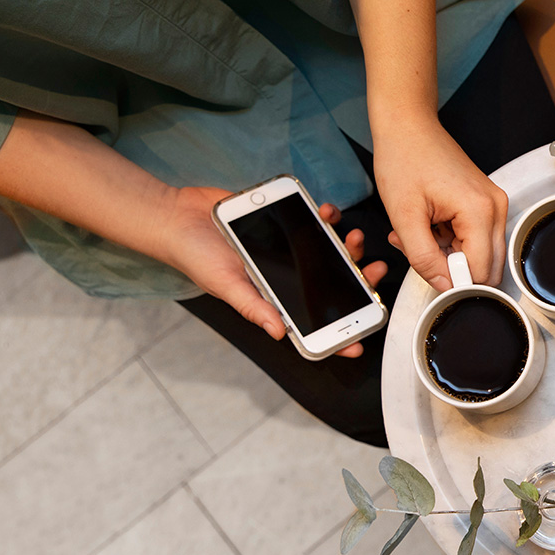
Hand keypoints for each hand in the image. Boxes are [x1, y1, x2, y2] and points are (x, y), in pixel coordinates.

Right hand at [161, 186, 387, 357]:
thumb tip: (278, 332)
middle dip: (359, 279)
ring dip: (348, 245)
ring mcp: (290, 249)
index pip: (312, 319)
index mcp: (275, 296)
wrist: (179, 215)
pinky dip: (327, 217)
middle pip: (333, 282)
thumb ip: (254, 307)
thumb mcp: (226, 285)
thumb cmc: (197, 256)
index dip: (336, 332)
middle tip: (375, 271)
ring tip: (355, 237)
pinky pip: (315, 222)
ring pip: (331, 251)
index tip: (359, 341)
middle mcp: (288, 274)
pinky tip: (329, 213)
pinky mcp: (286, 222)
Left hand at [372, 115, 507, 290]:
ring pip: (480, 255)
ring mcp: (494, 205)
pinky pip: (476, 239)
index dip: (453, 281)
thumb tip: (443, 285)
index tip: (428, 270)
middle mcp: (496, 208)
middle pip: (487, 267)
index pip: (480, 271)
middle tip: (421, 250)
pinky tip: (429, 225)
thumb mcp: (404, 216)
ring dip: (449, 254)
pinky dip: (451, 241)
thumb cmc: (405, 159)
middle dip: (452, 268)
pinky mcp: (486, 204)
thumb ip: (423, 257)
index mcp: (480, 210)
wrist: (408, 127)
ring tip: (421, 232)